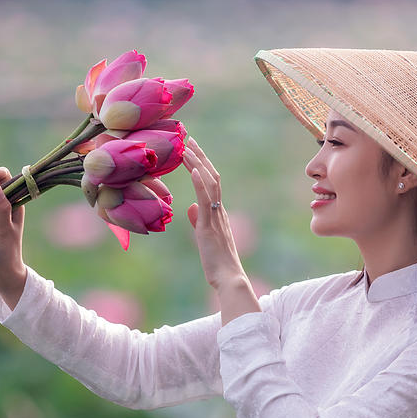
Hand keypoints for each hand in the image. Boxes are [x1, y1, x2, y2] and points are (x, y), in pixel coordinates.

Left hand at [182, 137, 247, 291]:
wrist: (229, 278)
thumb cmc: (217, 263)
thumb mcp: (204, 238)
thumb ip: (198, 221)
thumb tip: (190, 207)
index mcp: (218, 213)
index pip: (210, 183)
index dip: (200, 165)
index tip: (191, 150)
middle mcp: (219, 211)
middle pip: (211, 176)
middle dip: (200, 157)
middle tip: (189, 139)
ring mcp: (215, 217)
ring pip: (209, 183)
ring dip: (197, 163)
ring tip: (186, 147)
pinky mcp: (209, 226)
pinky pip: (206, 200)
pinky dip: (200, 183)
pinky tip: (192, 169)